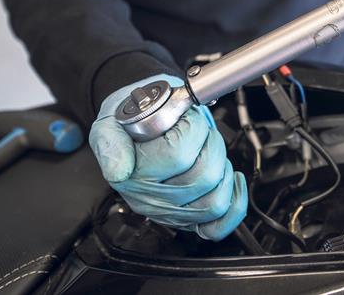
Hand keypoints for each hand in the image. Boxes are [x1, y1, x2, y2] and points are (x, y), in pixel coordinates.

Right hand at [90, 74, 246, 240]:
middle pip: (205, 177)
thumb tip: (119, 170)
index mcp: (132, 175)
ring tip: (208, 149)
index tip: (183, 116)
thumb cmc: (129, 122)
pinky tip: (230, 179)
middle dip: (211, 144)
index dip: (192, 128)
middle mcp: (149, 199)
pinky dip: (234, 203)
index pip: (179, 155)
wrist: (131, 128)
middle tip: (199, 130)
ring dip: (222, 167)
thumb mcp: (111, 119)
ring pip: (215, 201)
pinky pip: (217, 227)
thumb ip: (110, 140)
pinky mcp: (186, 220)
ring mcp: (169, 212)